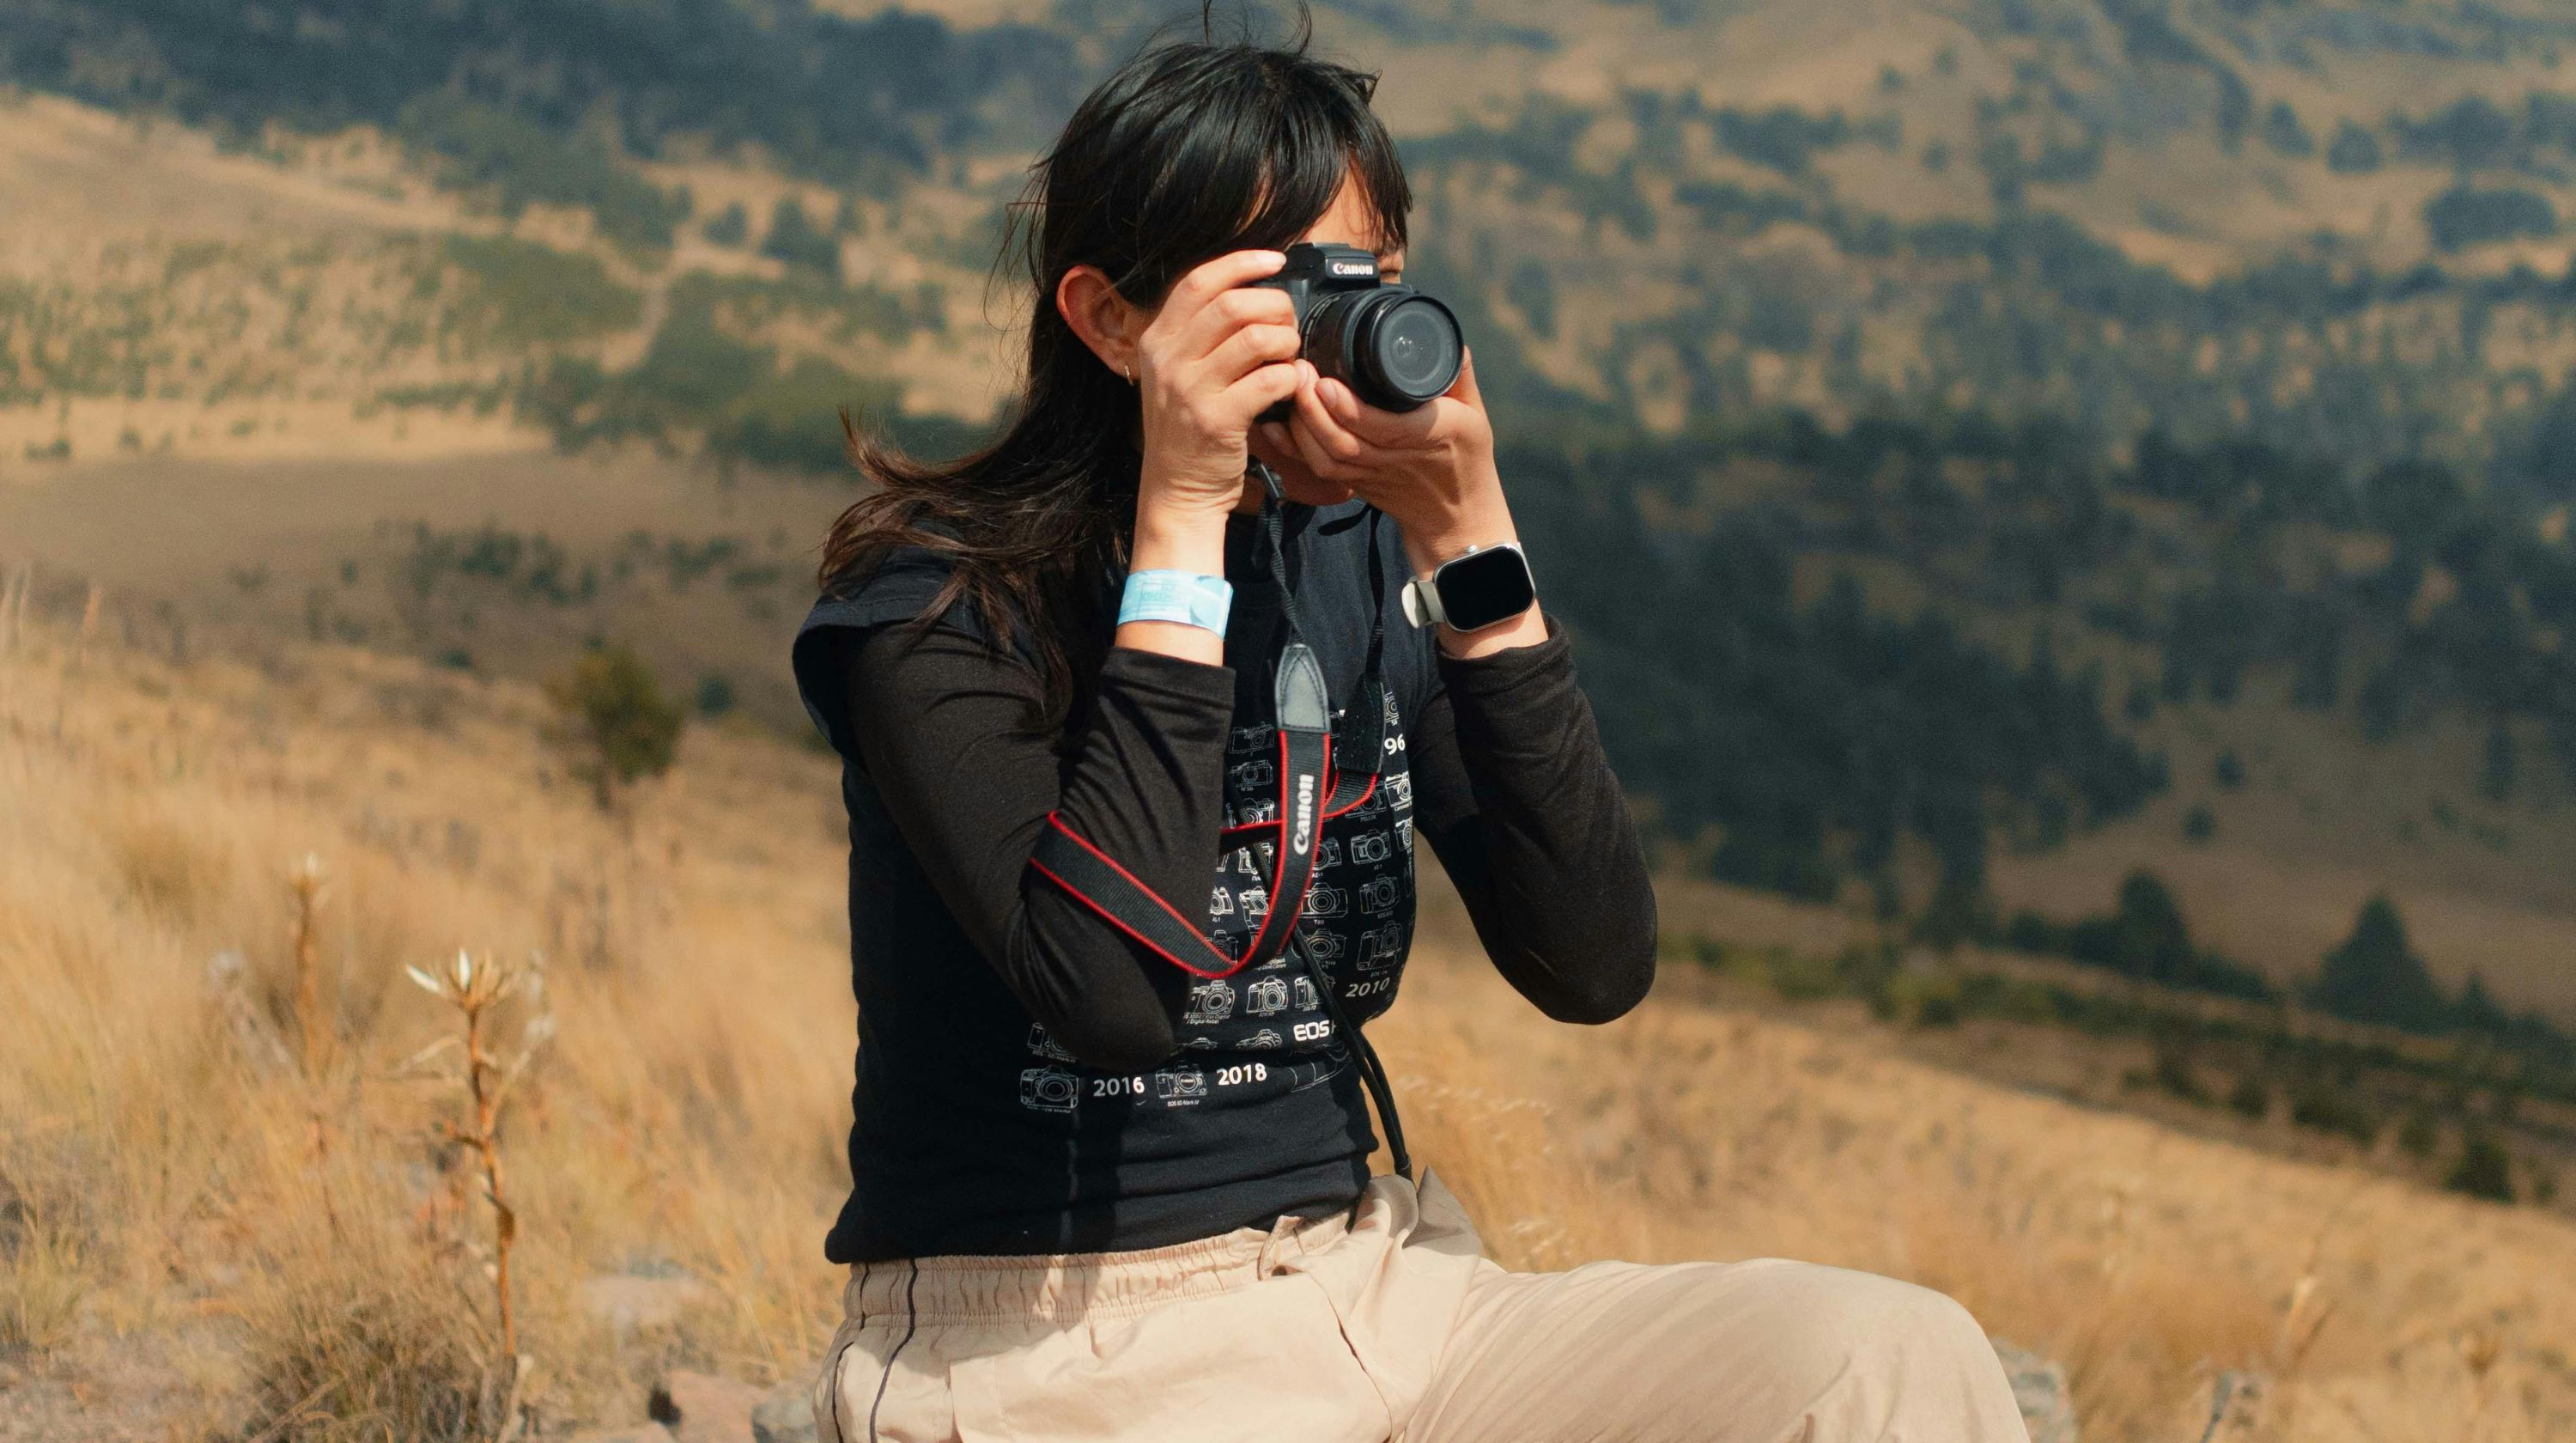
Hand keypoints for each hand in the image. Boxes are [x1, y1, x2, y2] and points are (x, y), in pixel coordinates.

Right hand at [1132, 249, 1305, 523]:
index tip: (1275, 260)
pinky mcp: (1217, 420)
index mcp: (1157, 339)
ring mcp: (1190, 390)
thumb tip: (1249, 292)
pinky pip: (1270, 380)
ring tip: (1289, 355)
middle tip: (1288, 323)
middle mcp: (1168, 360)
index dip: (1242, 262)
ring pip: (1257, 338)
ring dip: (1287, 341)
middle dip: (1275, 305)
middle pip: (1234, 304)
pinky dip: (1292, 377)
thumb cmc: (1187, 429)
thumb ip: (1199, 334)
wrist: (1176, 489)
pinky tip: (1292, 384)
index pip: (1199, 281)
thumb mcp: (1175, 373)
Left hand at [1255, 346, 1545, 657]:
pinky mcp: (1357, 485)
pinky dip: (1294, 448)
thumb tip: (1448, 337)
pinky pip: (1319, 470)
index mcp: (1434, 436)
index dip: (1350, 410)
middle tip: (1297, 372)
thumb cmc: (1468, 460)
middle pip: (1345, 442)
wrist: (1458, 519)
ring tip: (1289, 389)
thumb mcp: (1474, 415)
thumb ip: (1458, 375)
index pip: (1386, 427)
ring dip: (1301, 427)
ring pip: (1327, 459)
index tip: (1325, 382)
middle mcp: (1399, 459)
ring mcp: (1374, 476)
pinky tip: (1277, 423)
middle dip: (1312, 409)